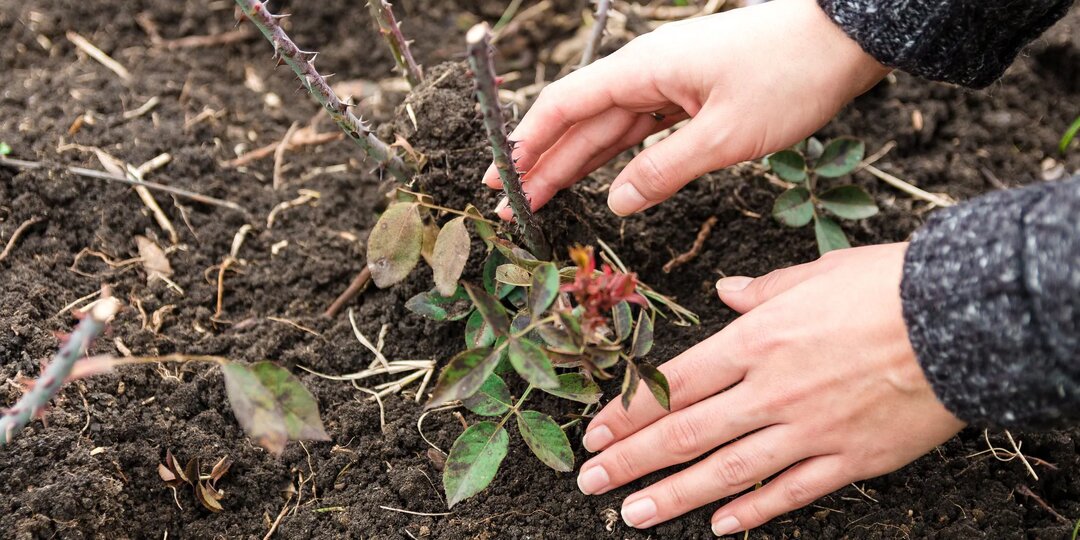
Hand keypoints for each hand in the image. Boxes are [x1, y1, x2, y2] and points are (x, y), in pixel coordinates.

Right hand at [484, 0, 889, 218]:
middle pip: (580, 122)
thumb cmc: (791, 77)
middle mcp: (647, 72)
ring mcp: (669, 84)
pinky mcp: (692, 97)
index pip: (565, 105)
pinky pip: (642, 131)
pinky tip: (602, 184)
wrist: (846, 40)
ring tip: (541, 201)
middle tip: (512, 207)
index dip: (527, 142)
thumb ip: (664, 171)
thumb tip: (615, 202)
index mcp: (643, 69)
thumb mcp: (725, 135)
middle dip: (543, 164)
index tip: (499, 177)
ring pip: (608, 130)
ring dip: (575, 165)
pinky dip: (619, 159)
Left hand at [576, 243, 964, 534]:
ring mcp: (809, 430)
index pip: (674, 384)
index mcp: (756, 341)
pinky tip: (720, 527)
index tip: (594, 434)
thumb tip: (724, 291)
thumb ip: (761, 292)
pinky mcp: (849, 459)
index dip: (628, 413)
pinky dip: (753, 513)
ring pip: (726, 472)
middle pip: (686, 432)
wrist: (962, 318)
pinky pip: (791, 492)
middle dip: (631, 461)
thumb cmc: (887, 287)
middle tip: (589, 483)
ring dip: (673, 495)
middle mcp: (772, 391)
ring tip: (632, 514)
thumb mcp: (815, 274)